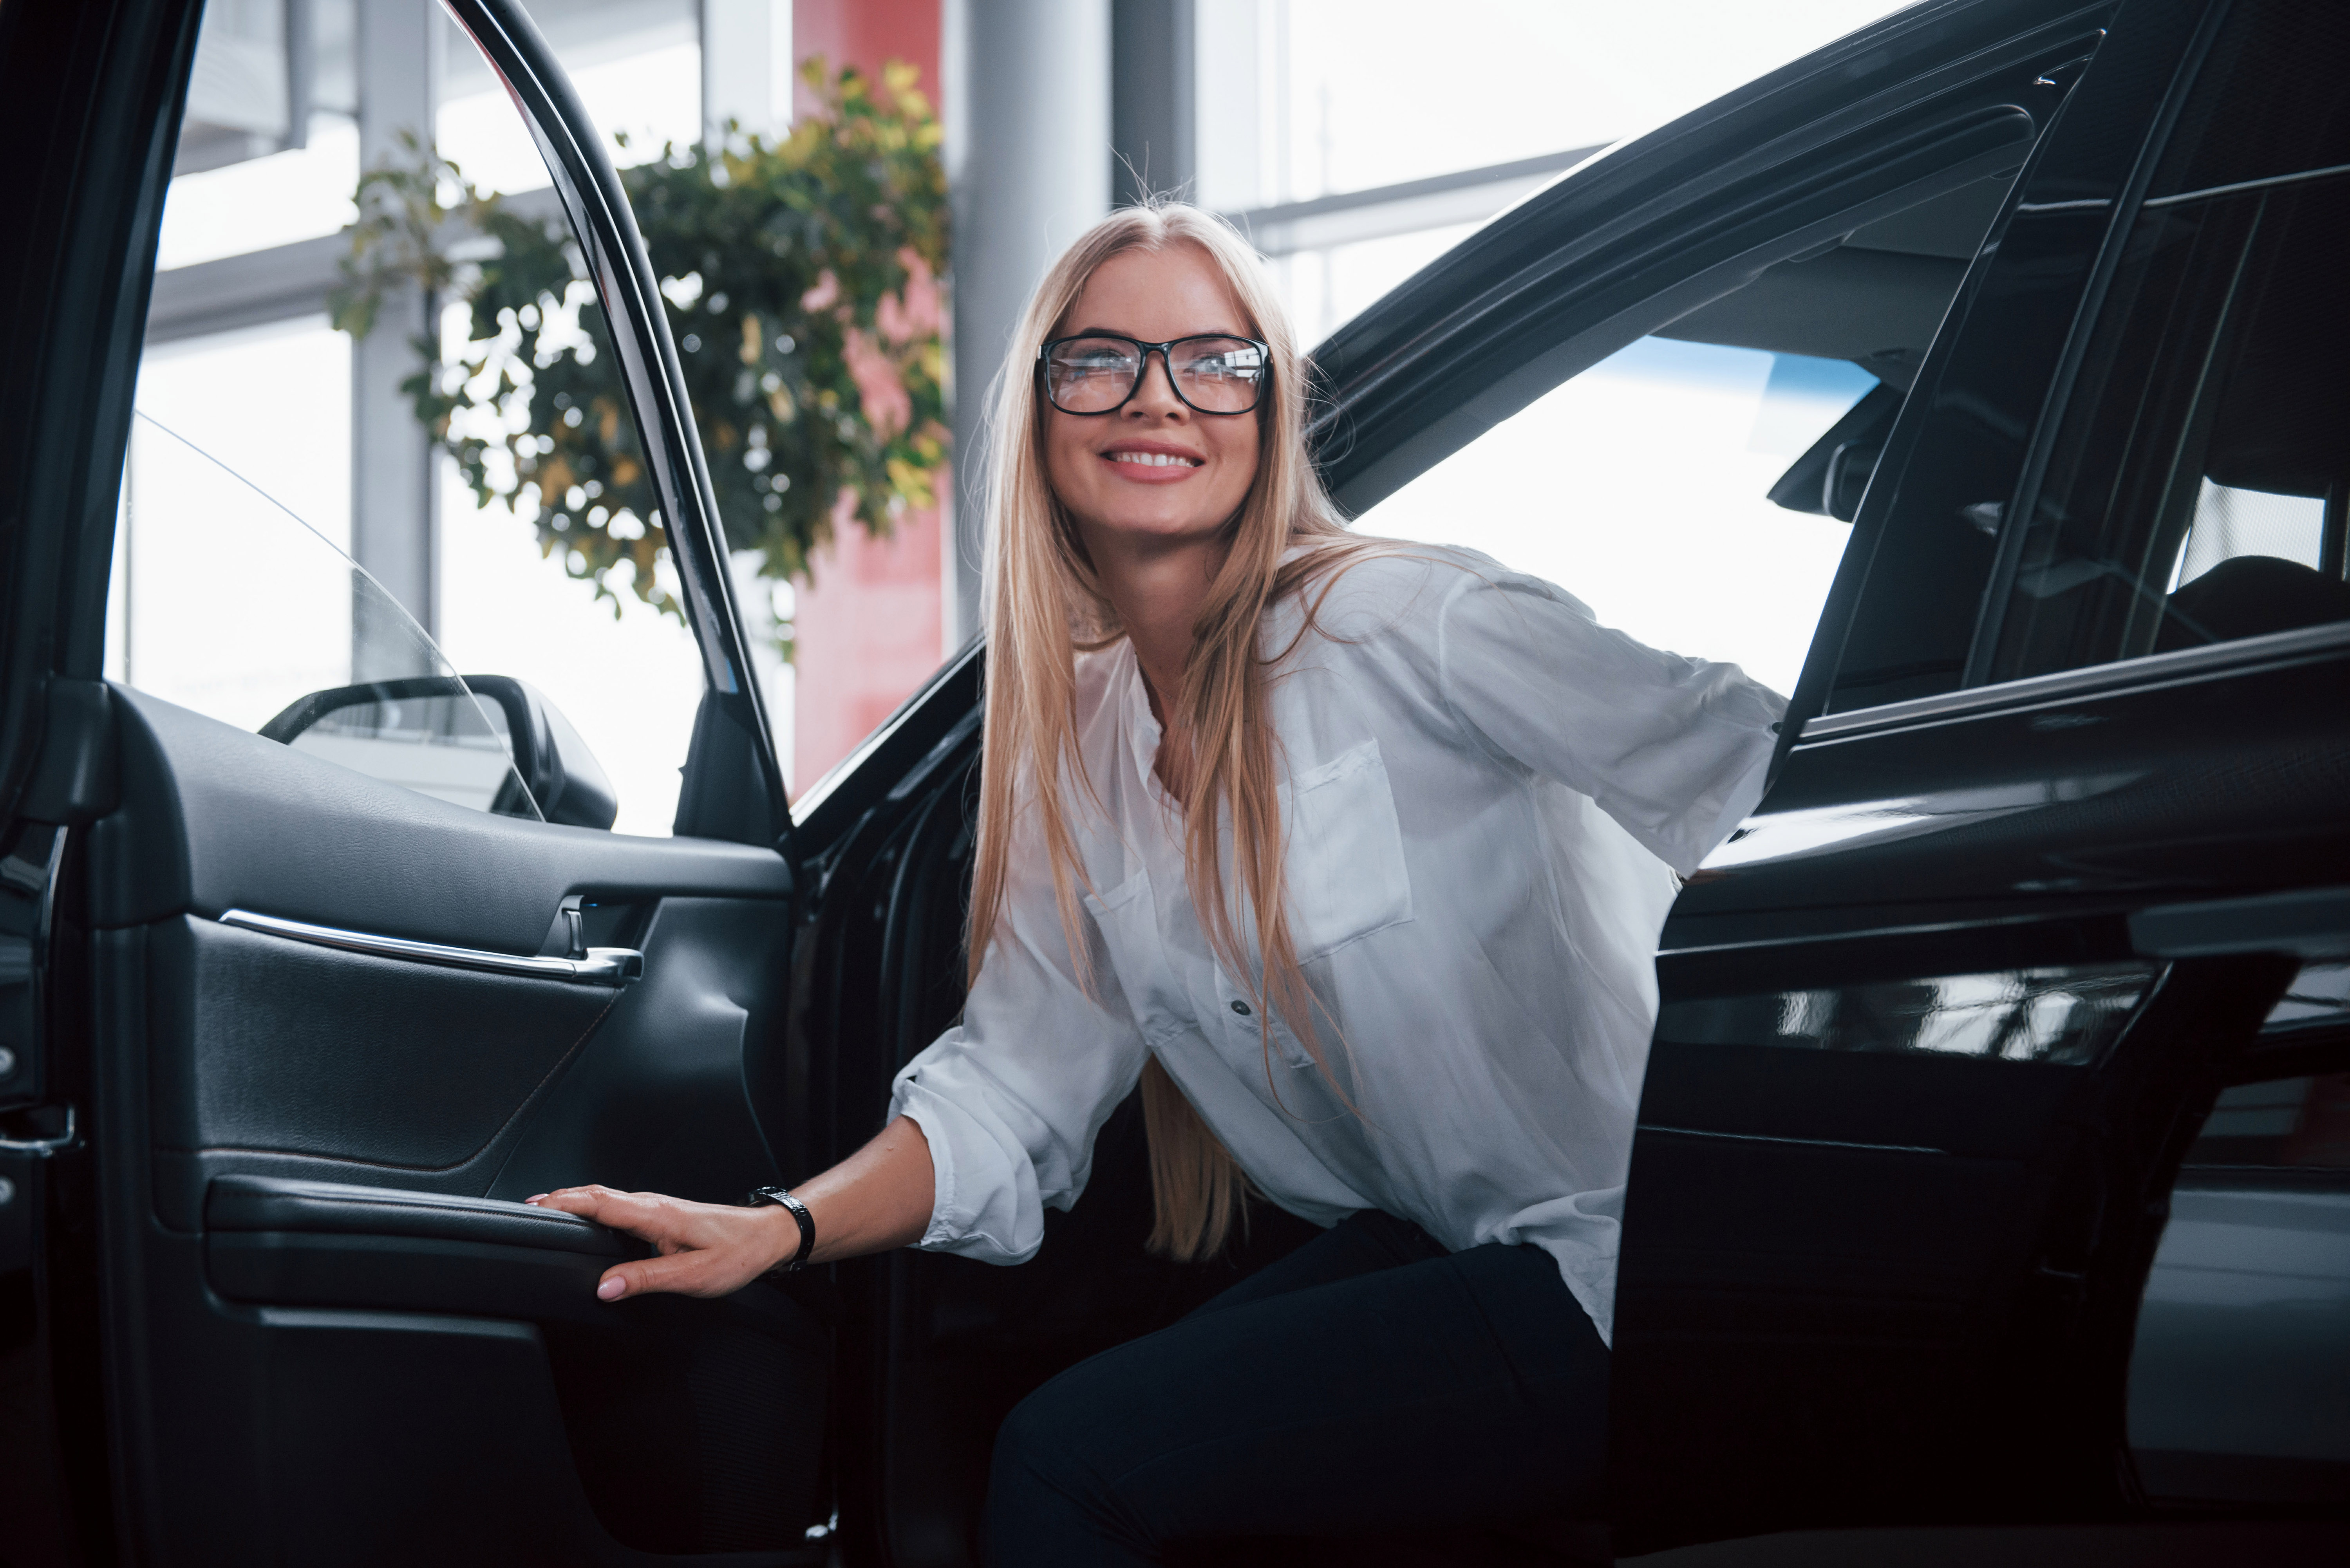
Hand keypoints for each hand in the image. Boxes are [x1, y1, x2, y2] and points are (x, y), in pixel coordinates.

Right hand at [525, 1185, 799, 1301]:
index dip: (563, 1204)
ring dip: (574, 1203)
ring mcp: (656, 1207)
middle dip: (559, 1200)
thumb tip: (604, 1287)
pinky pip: (618, 1207)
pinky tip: (586, 1222)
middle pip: (596, 1195)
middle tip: (524, 1211)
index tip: (534, 1209)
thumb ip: (645, 1279)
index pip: (599, 1202)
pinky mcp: (661, 1215)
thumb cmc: (737, 1253)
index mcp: (656, 1214)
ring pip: (606, 1199)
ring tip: (544, 1214)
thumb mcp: (692, 1275)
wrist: (767, 1237)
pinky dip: (593, 1209)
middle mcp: (653, 1205)